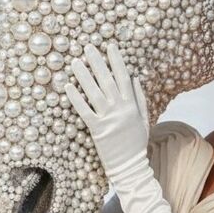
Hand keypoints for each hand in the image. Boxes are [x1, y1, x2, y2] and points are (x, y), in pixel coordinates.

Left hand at [64, 41, 149, 177]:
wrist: (130, 166)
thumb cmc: (137, 143)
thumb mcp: (144, 119)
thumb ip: (140, 98)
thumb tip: (134, 78)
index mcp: (131, 105)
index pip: (123, 77)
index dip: (116, 61)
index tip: (110, 46)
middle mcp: (120, 109)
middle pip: (107, 81)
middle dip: (97, 62)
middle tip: (88, 47)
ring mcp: (108, 119)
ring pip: (94, 93)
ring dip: (84, 76)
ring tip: (76, 62)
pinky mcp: (97, 130)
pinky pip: (84, 111)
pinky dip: (77, 98)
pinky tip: (69, 86)